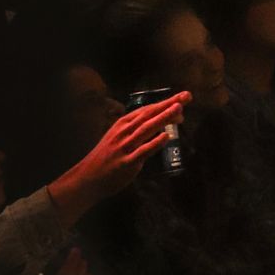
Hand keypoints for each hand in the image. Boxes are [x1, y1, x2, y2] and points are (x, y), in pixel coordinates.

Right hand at [47, 92, 189, 227]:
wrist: (88, 178)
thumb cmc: (106, 156)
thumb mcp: (118, 137)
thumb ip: (136, 130)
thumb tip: (161, 124)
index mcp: (122, 124)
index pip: (147, 110)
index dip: (165, 102)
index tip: (182, 96)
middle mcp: (124, 132)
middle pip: (149, 115)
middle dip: (169, 105)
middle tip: (186, 97)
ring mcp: (125, 147)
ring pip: (147, 129)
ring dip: (164, 118)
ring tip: (179, 110)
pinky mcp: (127, 162)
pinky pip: (143, 151)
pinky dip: (155, 143)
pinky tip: (166, 137)